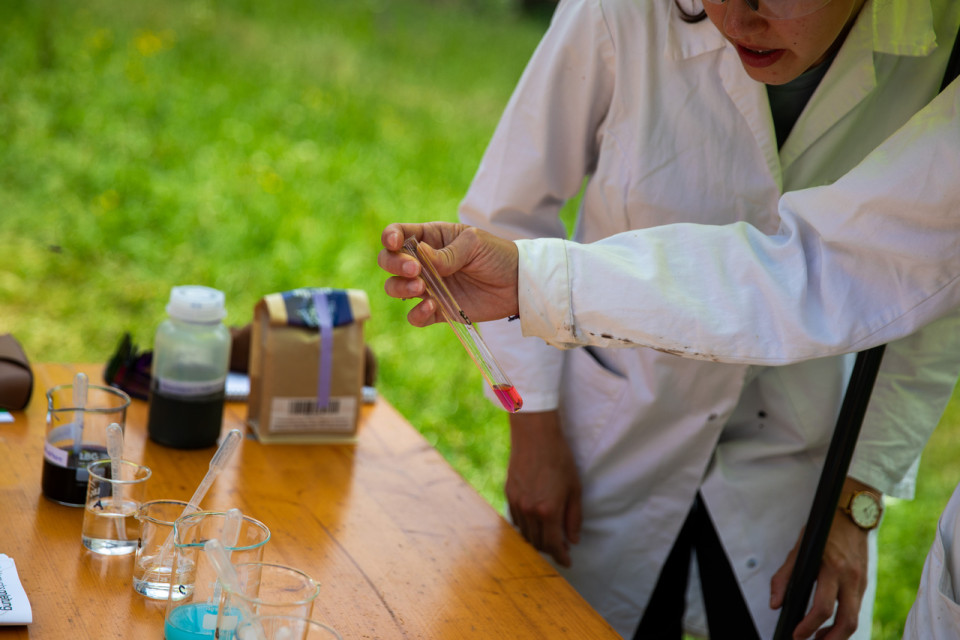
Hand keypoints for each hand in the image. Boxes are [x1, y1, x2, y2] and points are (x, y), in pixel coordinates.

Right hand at [378, 222, 519, 325]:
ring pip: (396, 288)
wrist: (517, 284)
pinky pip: (415, 316)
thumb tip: (420, 255)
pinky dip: (417, 314)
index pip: (398, 233)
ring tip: (421, 288)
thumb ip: (446, 252)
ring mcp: (429, 286)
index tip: (395, 243)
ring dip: (401, 288)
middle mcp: (424, 262)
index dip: (390, 237)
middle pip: (389, 261)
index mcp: (431, 237)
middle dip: (394, 264)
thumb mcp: (474, 244)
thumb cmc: (497, 255)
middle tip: (415, 270)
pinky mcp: (438, 310)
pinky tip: (432, 307)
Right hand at [505, 410, 581, 566]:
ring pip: (525, 533)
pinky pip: (515, 520)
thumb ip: (574, 517)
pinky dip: (525, 527)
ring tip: (548, 538)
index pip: (553, 544)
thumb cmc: (559, 459)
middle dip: (550, 549)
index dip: (561, 556)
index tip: (567, 562)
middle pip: (537, 542)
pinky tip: (534, 523)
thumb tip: (573, 539)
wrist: (535, 436)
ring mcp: (516, 503)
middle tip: (561, 548)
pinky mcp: (508, 494)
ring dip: (537, 540)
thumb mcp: (575, 488)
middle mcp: (529, 510)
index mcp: (548, 510)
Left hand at [770, 478, 875, 638]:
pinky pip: (856, 609)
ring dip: (838, 635)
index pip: (822, 607)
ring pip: (854, 619)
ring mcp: (860, 582)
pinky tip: (830, 624)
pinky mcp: (865, 583)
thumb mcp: (799, 549)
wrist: (853, 514)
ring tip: (820, 638)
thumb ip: (785, 577)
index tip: (797, 634)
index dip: (809, 626)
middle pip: (846, 621)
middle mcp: (850, 578)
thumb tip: (775, 603)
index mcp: (832, 568)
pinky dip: (844, 621)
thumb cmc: (823, 531)